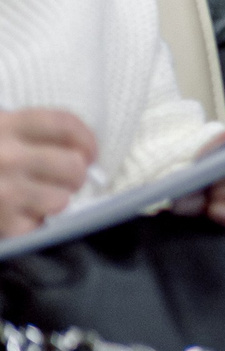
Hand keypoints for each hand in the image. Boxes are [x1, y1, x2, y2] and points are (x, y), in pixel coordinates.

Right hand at [0, 109, 96, 237]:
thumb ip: (29, 134)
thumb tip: (81, 152)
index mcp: (4, 125)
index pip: (64, 124)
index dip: (86, 139)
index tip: (89, 151)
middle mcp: (6, 156)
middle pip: (73, 165)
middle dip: (73, 175)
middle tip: (62, 180)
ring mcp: (3, 191)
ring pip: (62, 199)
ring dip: (53, 202)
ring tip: (34, 199)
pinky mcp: (1, 223)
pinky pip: (38, 226)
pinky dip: (31, 224)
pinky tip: (15, 216)